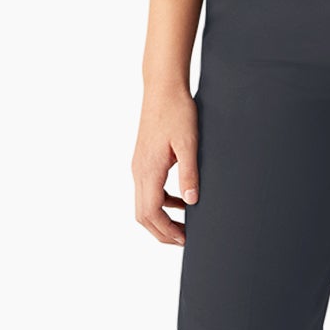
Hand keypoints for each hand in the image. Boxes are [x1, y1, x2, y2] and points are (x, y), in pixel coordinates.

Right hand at [133, 86, 198, 245]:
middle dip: (162, 232)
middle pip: (143, 215)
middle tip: (184, 240)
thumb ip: (189, 173)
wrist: (162, 89)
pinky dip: (161, 202)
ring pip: (144, 204)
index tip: (184, 240)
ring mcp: (139, 166)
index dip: (167, 231)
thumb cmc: (177, 112)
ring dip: (161, 219)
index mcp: (149, 170)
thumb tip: (191, 201)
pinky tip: (180, 200)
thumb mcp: (189, 143)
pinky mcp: (143, 160)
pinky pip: (148, 190)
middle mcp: (139, 171)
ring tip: (183, 226)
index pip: (151, 213)